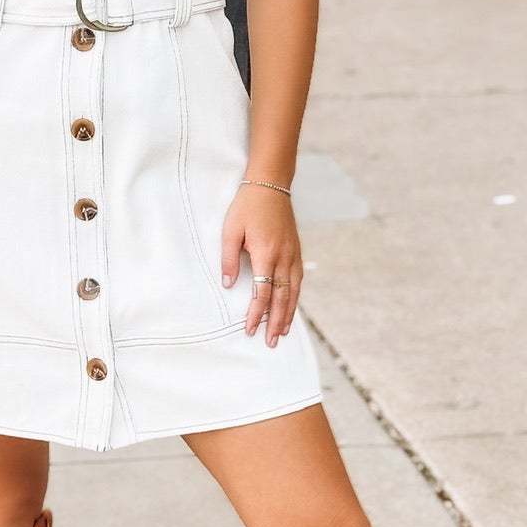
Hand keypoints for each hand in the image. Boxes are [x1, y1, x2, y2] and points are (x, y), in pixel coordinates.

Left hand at [221, 182, 302, 348]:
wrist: (270, 184)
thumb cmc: (247, 206)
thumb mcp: (230, 230)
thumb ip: (229, 259)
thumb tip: (229, 284)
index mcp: (266, 254)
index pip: (262, 293)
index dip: (256, 314)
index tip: (250, 329)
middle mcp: (283, 258)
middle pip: (281, 298)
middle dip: (275, 323)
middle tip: (270, 342)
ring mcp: (293, 255)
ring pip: (293, 292)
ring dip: (288, 314)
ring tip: (282, 333)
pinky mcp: (296, 251)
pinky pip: (297, 281)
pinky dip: (295, 298)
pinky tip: (291, 307)